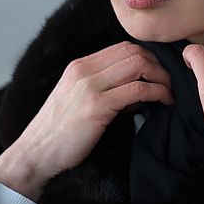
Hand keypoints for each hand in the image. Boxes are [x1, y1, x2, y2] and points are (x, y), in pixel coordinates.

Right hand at [0, 41, 173, 200]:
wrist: (34, 155)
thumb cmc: (59, 133)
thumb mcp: (77, 99)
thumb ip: (103, 86)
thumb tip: (138, 86)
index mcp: (80, 66)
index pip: (123, 47)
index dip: (148, 57)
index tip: (159, 73)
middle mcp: (84, 70)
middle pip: (134, 52)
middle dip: (158, 65)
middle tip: (169, 83)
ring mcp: (89, 86)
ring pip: (139, 65)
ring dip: (161, 78)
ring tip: (169, 93)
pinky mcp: (96, 106)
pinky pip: (137, 89)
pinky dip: (156, 92)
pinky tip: (162, 101)